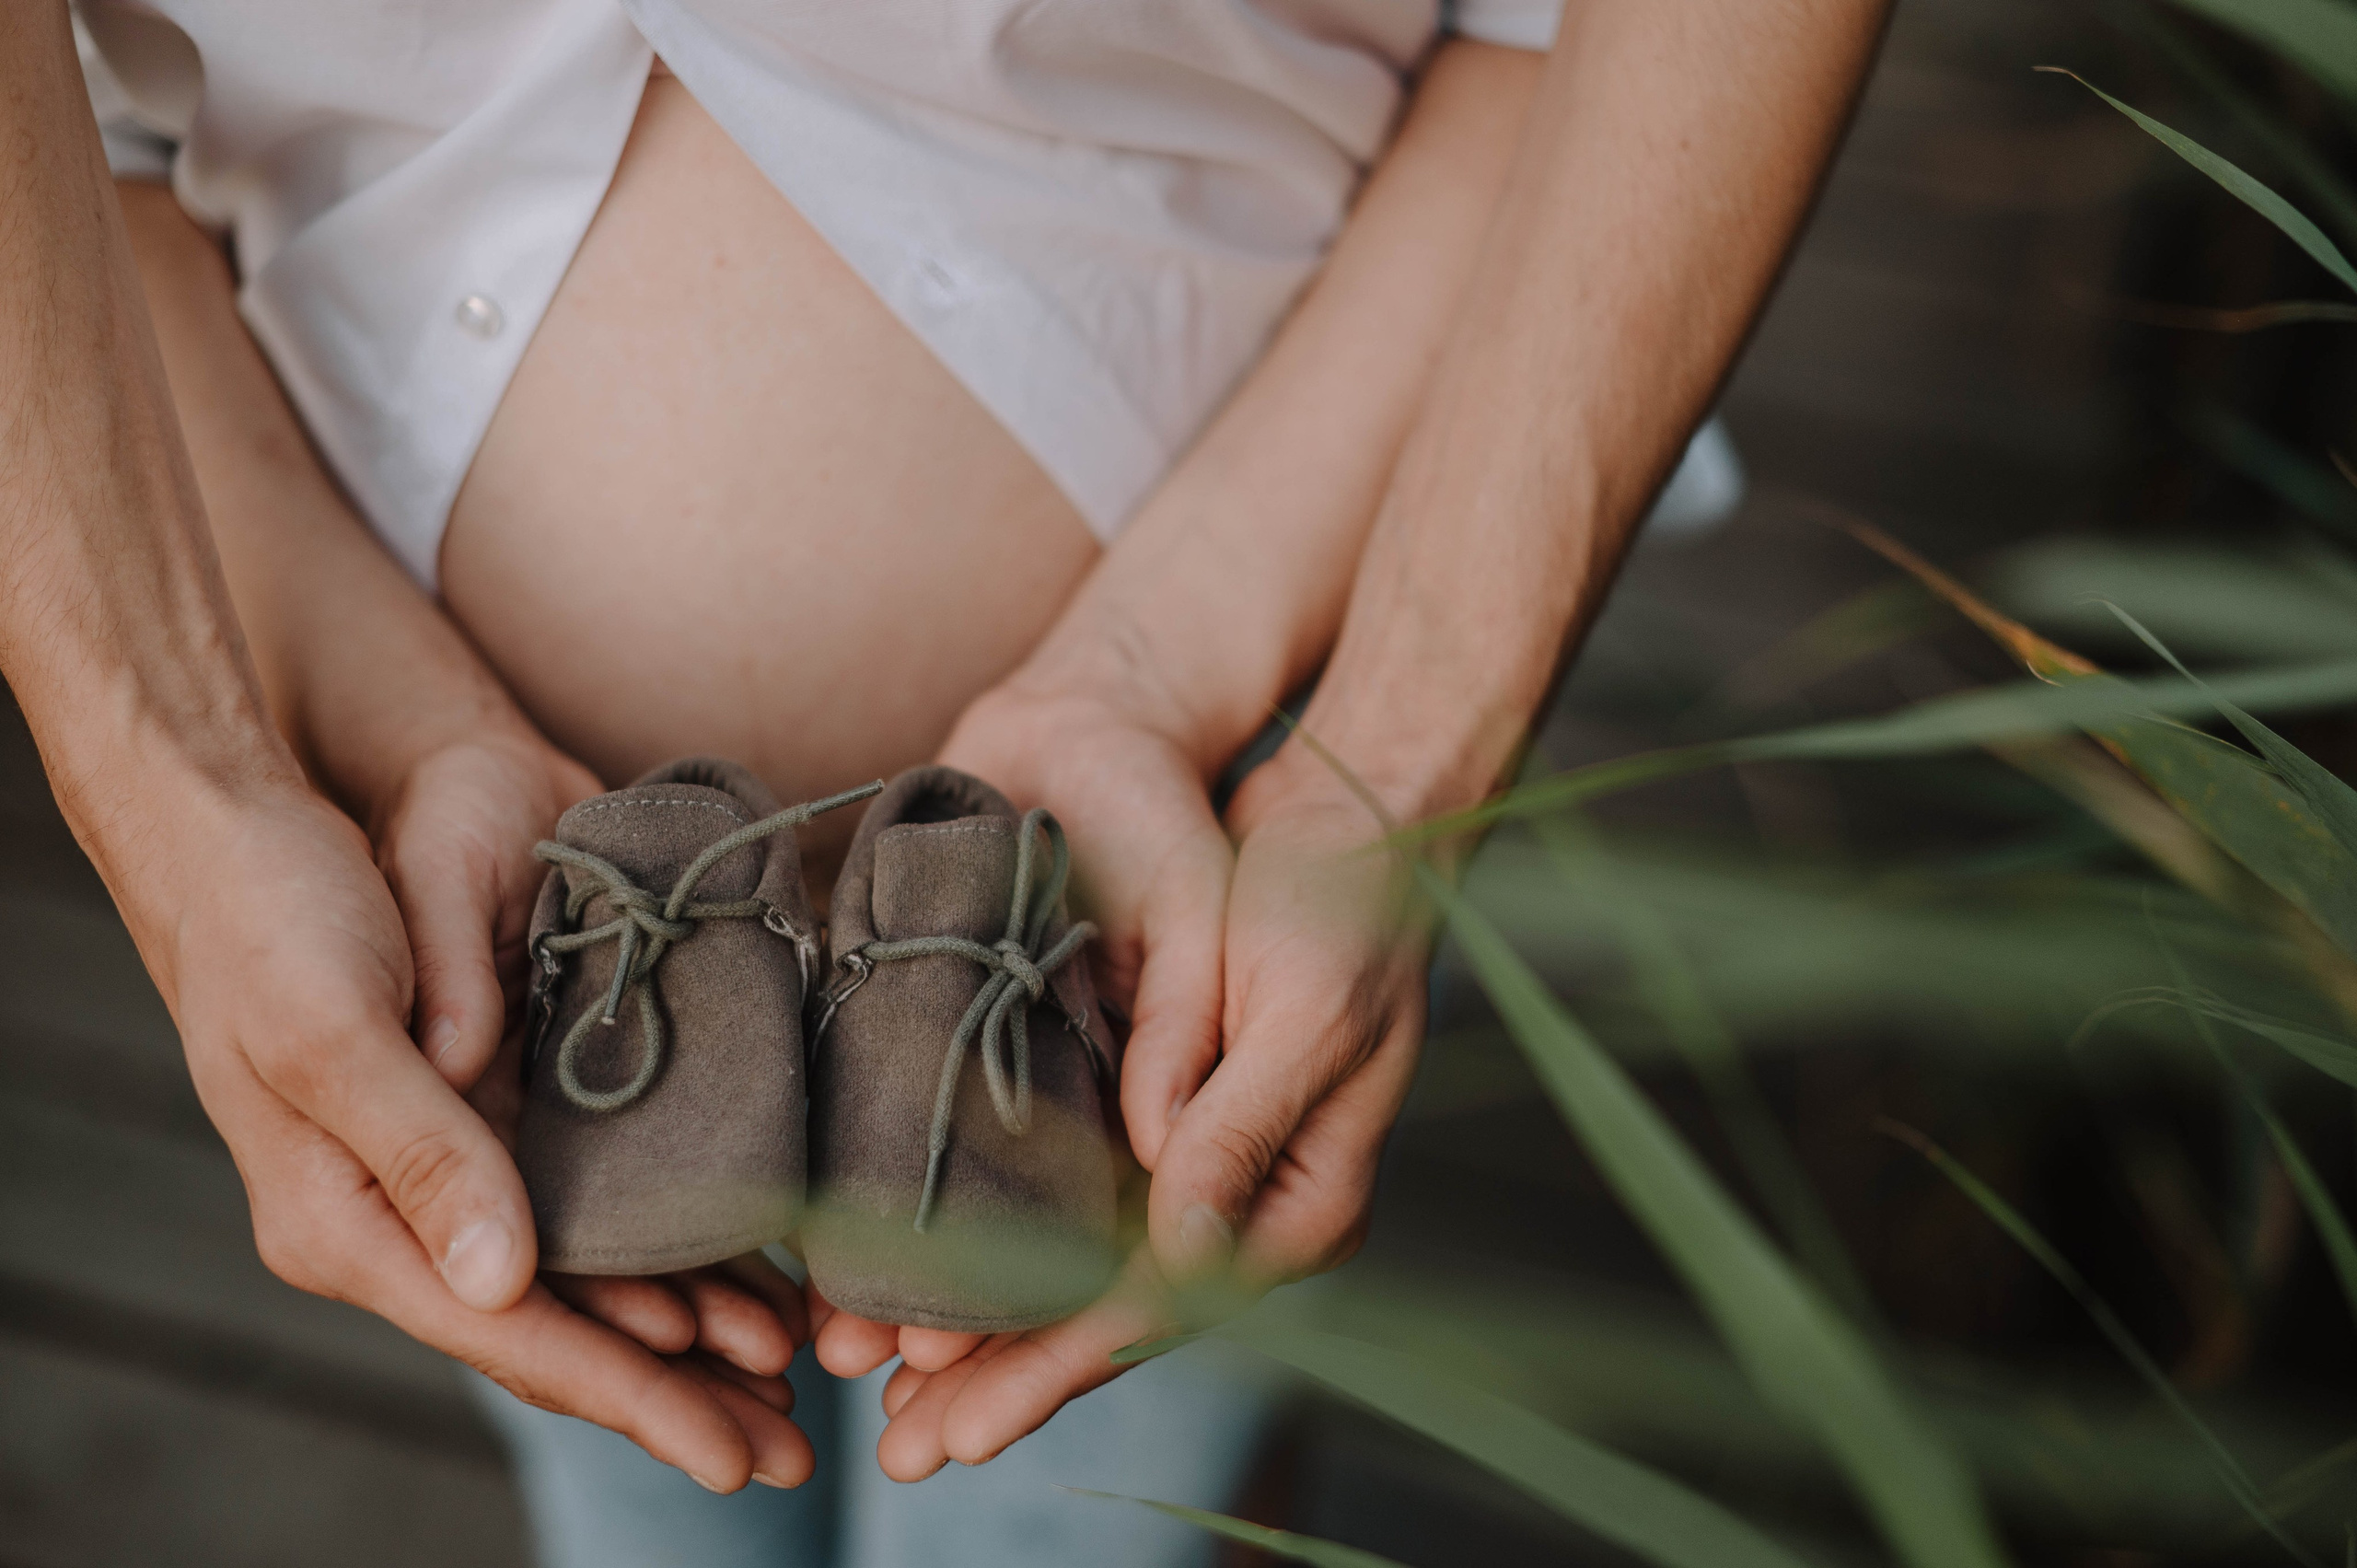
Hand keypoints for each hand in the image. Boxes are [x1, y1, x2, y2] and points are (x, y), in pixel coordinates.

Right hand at [140, 752, 814, 1490]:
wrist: (238, 823)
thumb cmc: (269, 916)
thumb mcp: (334, 1027)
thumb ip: (418, 1152)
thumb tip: (504, 1284)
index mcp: (342, 1220)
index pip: (508, 1335)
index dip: (627, 1397)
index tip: (730, 1454)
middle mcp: (400, 1213)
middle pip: (558, 1330)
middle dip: (677, 1394)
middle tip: (795, 1456)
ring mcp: (447, 1166)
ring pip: (587, 1276)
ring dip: (690, 1327)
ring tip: (792, 1373)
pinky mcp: (489, 1109)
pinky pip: (592, 1201)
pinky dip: (668, 1243)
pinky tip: (742, 1271)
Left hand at [817, 689, 1430, 1477]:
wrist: (1348, 821)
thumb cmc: (1341, 904)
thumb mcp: (1299, 1011)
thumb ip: (1236, 1128)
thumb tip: (1174, 1249)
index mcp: (1302, 1197)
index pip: (1164, 1303)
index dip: (1057, 1363)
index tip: (966, 1424)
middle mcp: (1249, 1201)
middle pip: (1112, 1313)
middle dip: (1004, 1382)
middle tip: (902, 1456)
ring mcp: (1204, 1166)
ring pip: (1082, 1273)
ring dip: (990, 1331)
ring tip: (886, 1394)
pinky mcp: (1162, 1120)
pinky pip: (1072, 1209)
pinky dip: (1000, 1247)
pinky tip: (929, 1285)